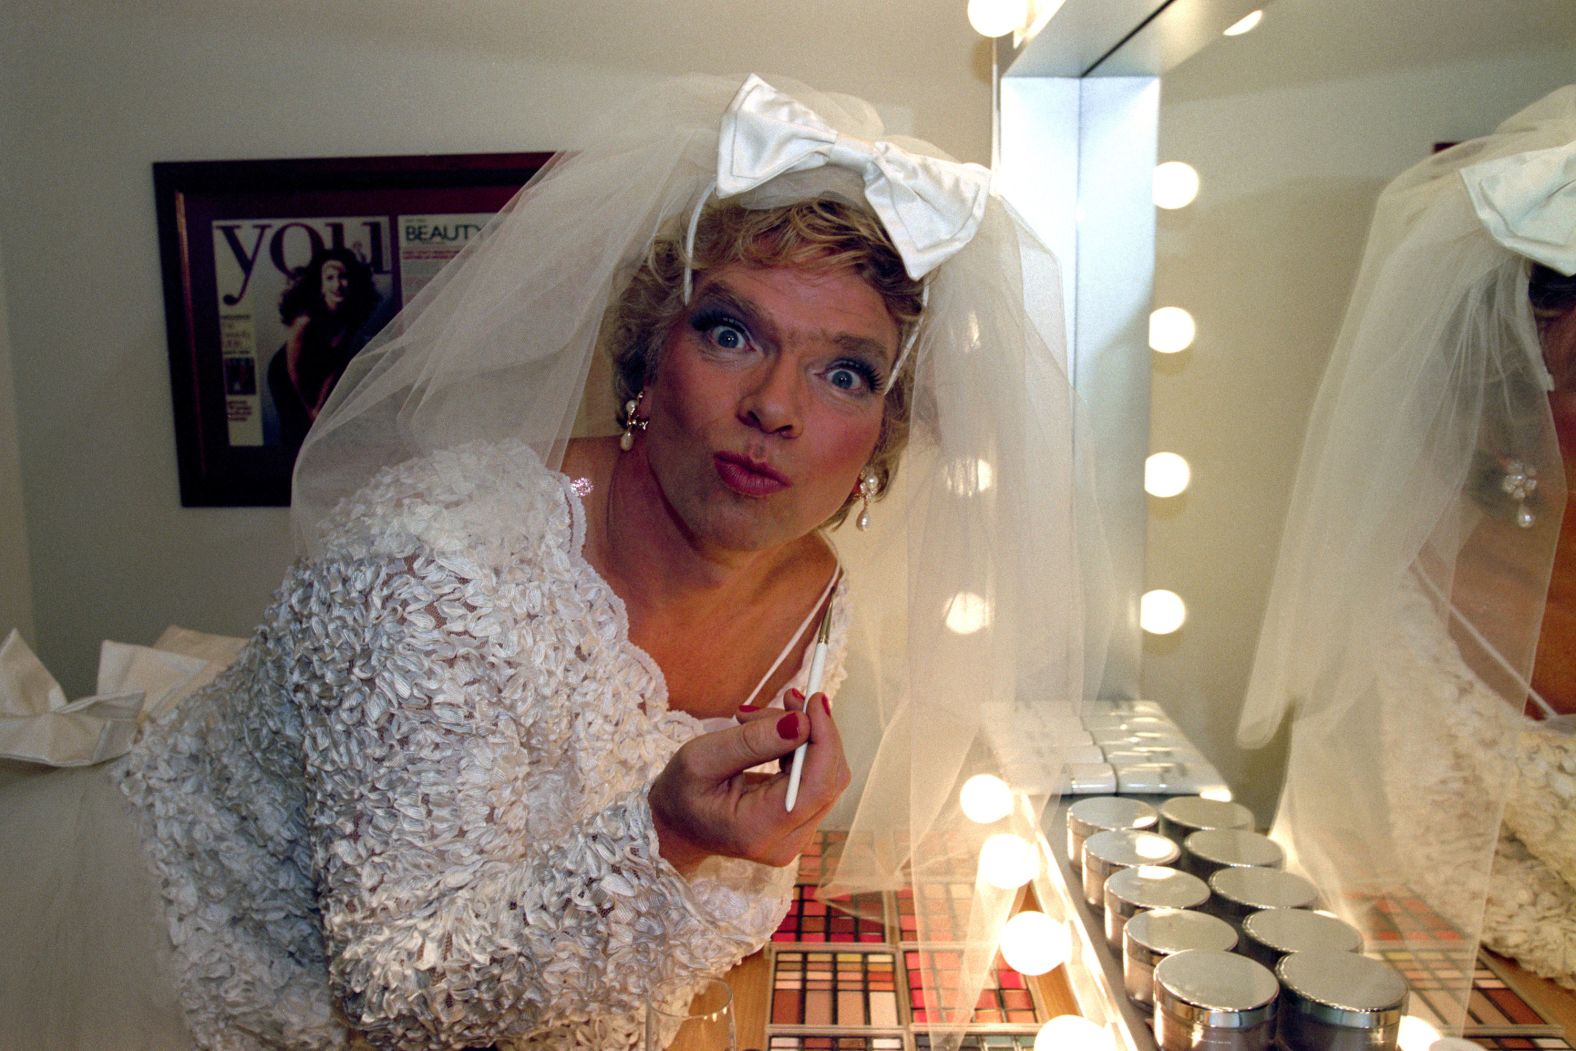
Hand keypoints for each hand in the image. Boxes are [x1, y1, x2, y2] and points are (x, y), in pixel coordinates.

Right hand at [648, 689, 850, 873]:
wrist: (675, 827)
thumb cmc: (681, 794)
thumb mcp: (701, 759)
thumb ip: (751, 742)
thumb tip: (801, 722)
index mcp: (759, 831)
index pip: (817, 786)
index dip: (824, 740)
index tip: (815, 700)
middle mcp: (787, 842)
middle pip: (828, 779)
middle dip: (812, 731)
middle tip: (785, 698)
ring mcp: (796, 835)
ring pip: (825, 774)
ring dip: (803, 736)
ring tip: (757, 717)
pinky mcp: (798, 822)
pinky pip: (815, 778)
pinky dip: (800, 747)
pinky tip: (771, 732)